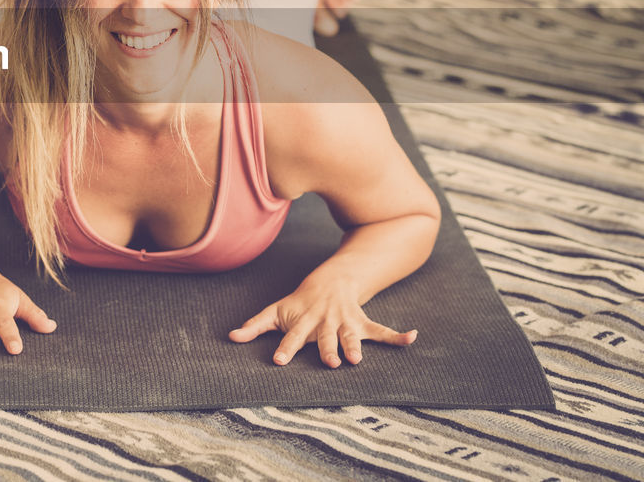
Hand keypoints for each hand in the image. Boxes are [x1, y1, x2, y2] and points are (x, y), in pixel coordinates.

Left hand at [227, 275, 415, 367]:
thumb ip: (255, 325)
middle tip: (330, 363)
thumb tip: (231, 336)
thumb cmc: (299, 302)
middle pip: (325, 338)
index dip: (285, 347)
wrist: (330, 280)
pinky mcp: (362, 322)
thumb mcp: (276, 311)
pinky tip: (412, 338)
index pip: (292, 335)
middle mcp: (324, 322)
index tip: (279, 360)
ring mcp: (344, 321)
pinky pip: (382, 329)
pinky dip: (398, 336)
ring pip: (350, 335)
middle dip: (327, 349)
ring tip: (358, 359)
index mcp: (303, 321)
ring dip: (355, 346)